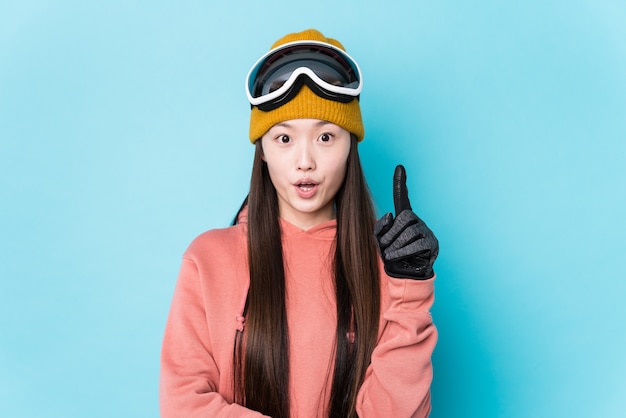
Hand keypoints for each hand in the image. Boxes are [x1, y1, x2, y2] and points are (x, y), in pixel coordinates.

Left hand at [374, 165, 438, 279]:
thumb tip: (391, 215)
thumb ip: (379, 227)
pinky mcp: (432, 244)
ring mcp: (426, 231)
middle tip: (385, 246)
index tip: (399, 167)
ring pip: (409, 232)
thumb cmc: (391, 255)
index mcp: (403, 218)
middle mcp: (417, 221)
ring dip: (395, 245)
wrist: (403, 275)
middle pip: (405, 218)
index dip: (400, 183)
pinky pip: (416, 244)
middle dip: (392, 233)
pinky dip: (402, 251)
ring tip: (390, 254)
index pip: (402, 197)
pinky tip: (395, 256)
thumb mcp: (379, 241)